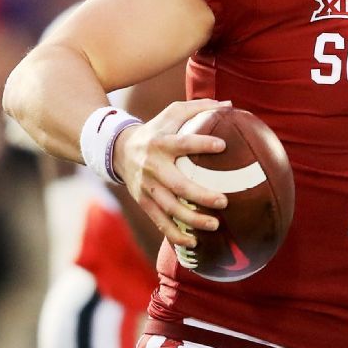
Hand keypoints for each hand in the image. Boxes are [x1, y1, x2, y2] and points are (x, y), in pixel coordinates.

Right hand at [113, 98, 230, 248]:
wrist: (117, 151)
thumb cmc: (156, 130)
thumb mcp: (172, 113)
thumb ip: (199, 107)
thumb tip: (230, 104)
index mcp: (160, 144)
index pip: (183, 144)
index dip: (201, 144)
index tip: (223, 145)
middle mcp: (152, 168)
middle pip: (177, 185)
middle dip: (200, 195)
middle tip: (224, 201)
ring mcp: (146, 188)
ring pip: (169, 208)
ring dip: (192, 220)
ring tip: (216, 225)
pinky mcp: (143, 202)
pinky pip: (160, 222)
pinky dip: (175, 234)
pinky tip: (194, 243)